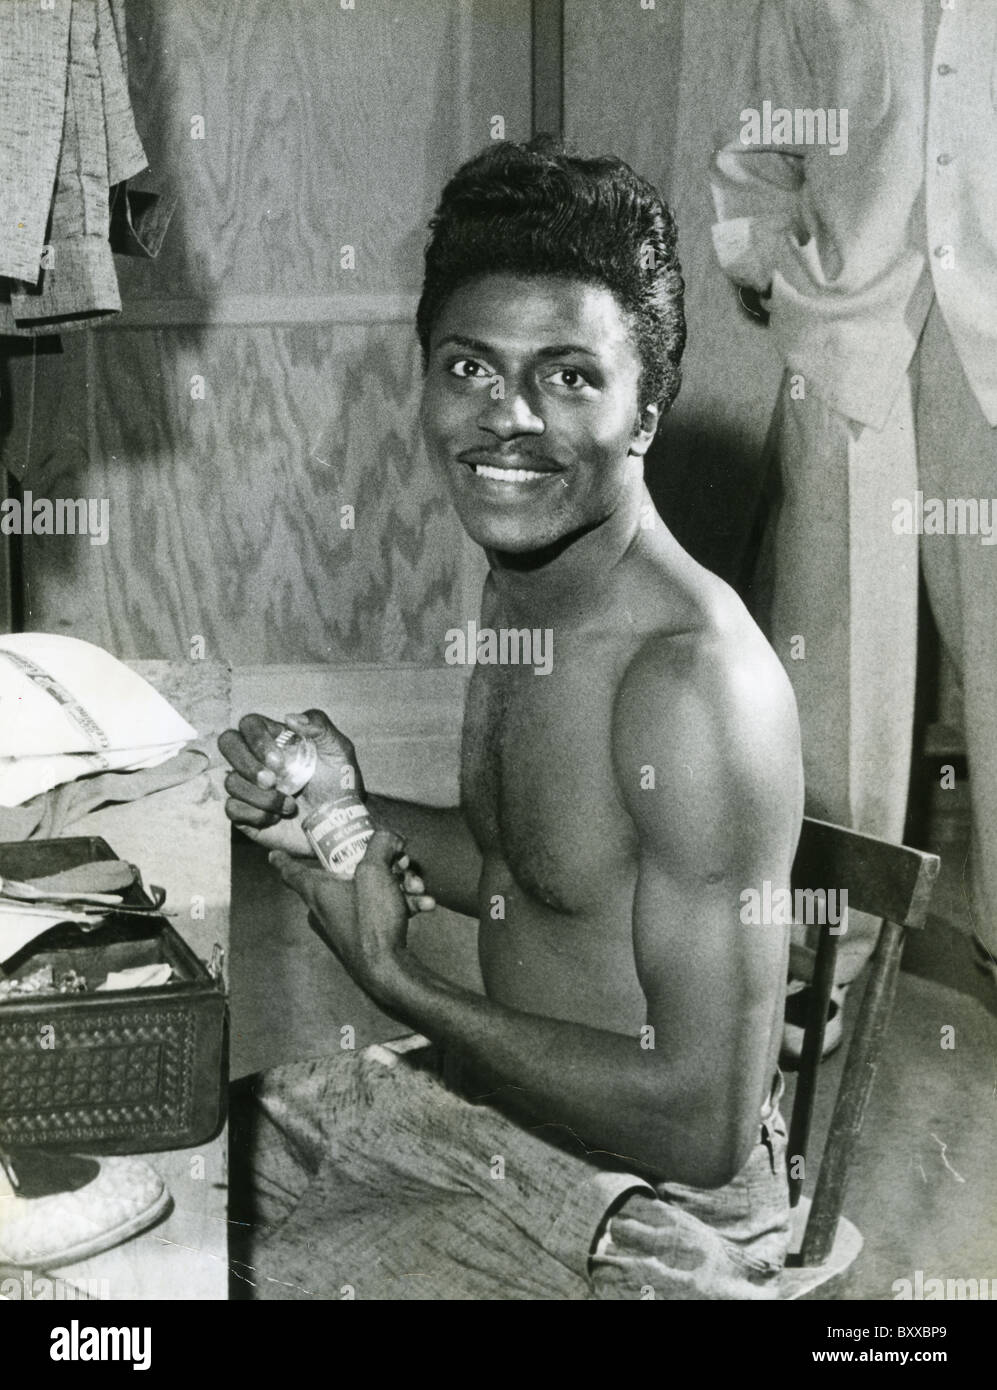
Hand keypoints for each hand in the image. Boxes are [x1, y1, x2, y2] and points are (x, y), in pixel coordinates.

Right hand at [217, 708, 361, 855]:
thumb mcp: (338, 750)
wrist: (340, 823)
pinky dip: (256, 814)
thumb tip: (290, 718)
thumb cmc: (339, 783)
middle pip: (227, 743)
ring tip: (289, 806)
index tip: (278, 761)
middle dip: (247, 764)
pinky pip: (232, 808)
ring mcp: (248, 786)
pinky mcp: (245, 812)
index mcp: (276, 739)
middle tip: (272, 781)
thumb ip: (320, 725)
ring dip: (262, 797)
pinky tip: (277, 818)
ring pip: (231, 781)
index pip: (249, 724)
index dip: (257, 739)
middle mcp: (257, 759)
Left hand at [269, 831, 416, 1004]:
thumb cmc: (370, 920)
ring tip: (418, 887)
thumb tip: (389, 838)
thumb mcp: (375, 871)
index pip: (291, 871)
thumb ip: (381, 844)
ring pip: (372, 889)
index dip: (283, 860)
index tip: (273, 854)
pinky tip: (425, 904)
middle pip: (348, 872)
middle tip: (401, 860)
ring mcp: (346, 922)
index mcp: (317, 890)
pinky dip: (403, 904)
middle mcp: (327, 906)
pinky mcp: (366, 934)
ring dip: (400, 884)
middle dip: (382, 864)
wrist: (387, 969)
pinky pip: (382, 909)